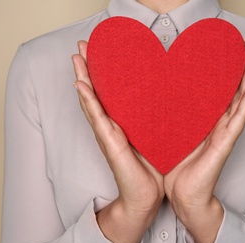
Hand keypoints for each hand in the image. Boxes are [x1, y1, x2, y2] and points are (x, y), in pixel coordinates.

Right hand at [72, 41, 163, 242]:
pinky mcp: (109, 143)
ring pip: (90, 101)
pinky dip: (87, 101)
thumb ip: (155, 119)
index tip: (100, 50)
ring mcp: (107, 134)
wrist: (146, 195)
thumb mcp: (156, 135)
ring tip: (76, 57)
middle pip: (95, 92)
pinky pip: (96, 118)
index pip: (108, 93)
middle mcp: (111, 126)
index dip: (102, 72)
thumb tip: (168, 99)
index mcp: (122, 123)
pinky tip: (80, 85)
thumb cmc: (153, 166)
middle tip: (81, 45)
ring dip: (82, 78)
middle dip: (87, 68)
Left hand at [163, 39, 244, 242]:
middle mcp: (218, 123)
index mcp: (206, 120)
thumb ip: (172, 114)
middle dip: (242, 65)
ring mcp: (225, 132)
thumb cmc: (177, 165)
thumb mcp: (171, 133)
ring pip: (241, 99)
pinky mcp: (226, 143)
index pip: (219, 89)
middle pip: (234, 89)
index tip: (226, 48)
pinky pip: (239, 119)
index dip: (224, 69)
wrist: (183, 193)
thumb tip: (159, 94)